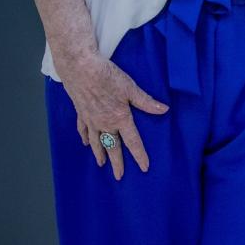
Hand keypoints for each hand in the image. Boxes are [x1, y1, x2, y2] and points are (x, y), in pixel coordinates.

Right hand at [60, 53, 167, 178]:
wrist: (80, 68)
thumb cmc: (107, 76)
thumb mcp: (131, 88)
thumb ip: (146, 102)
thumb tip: (164, 110)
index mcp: (119, 118)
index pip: (132, 141)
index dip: (139, 155)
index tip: (144, 167)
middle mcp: (104, 123)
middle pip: (112, 146)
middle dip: (116, 162)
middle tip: (118, 176)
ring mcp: (90, 119)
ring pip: (96, 141)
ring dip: (99, 153)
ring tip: (101, 163)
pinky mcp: (81, 112)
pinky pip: (83, 129)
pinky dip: (85, 137)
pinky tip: (85, 142)